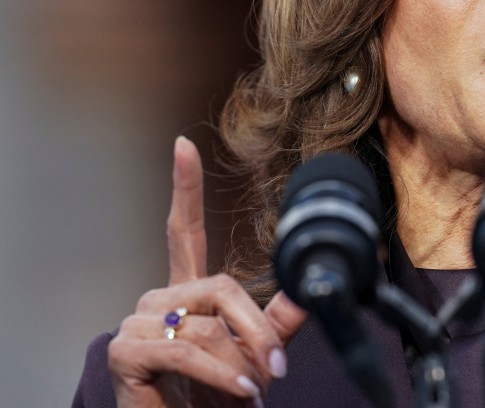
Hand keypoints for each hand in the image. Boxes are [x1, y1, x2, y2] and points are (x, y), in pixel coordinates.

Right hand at [107, 136, 307, 406]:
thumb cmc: (210, 394)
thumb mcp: (250, 352)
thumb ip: (276, 322)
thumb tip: (313, 290)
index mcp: (185, 293)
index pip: (183, 231)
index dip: (185, 188)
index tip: (183, 145)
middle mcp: (158, 300)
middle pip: (222, 287)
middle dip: (257, 330)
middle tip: (276, 370)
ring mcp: (138, 322)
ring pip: (209, 324)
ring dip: (241, 361)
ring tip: (250, 390)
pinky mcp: (127, 350)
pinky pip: (189, 351)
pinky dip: (221, 372)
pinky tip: (237, 388)